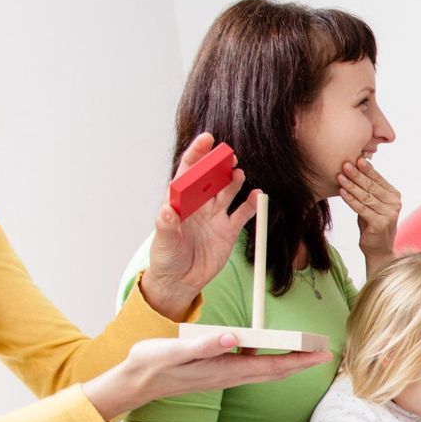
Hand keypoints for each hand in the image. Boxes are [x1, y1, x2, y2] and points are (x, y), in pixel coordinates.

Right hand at [83, 331, 328, 420]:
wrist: (136, 383)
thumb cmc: (153, 364)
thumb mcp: (176, 351)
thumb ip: (205, 345)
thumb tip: (233, 337)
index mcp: (226, 369)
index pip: (272, 366)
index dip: (299, 361)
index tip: (322, 355)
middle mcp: (230, 375)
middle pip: (275, 371)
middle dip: (303, 363)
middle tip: (327, 353)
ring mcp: (225, 375)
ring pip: (266, 370)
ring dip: (289, 362)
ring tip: (309, 353)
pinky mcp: (218, 372)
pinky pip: (253, 367)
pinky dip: (270, 361)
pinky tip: (272, 352)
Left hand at [140, 134, 259, 320]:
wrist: (180, 281)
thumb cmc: (166, 259)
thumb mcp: (163, 242)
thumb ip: (166, 226)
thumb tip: (166, 210)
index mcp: (179, 203)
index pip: (188, 172)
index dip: (197, 154)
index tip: (206, 140)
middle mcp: (198, 206)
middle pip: (210, 178)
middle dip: (218, 164)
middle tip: (227, 154)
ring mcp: (214, 217)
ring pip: (226, 191)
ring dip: (233, 180)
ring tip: (238, 172)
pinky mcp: (228, 231)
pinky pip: (242, 213)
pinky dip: (250, 204)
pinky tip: (257, 195)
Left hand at [337, 157, 401, 257]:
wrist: (378, 249)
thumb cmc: (372, 223)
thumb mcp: (372, 203)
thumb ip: (369, 188)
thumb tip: (357, 164)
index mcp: (394, 195)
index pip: (378, 179)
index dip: (367, 168)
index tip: (355, 158)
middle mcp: (395, 204)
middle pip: (372, 186)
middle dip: (357, 175)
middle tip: (345, 164)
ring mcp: (389, 215)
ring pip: (366, 197)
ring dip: (351, 186)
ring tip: (339, 176)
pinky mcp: (380, 224)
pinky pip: (362, 209)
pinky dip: (351, 200)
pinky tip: (342, 192)